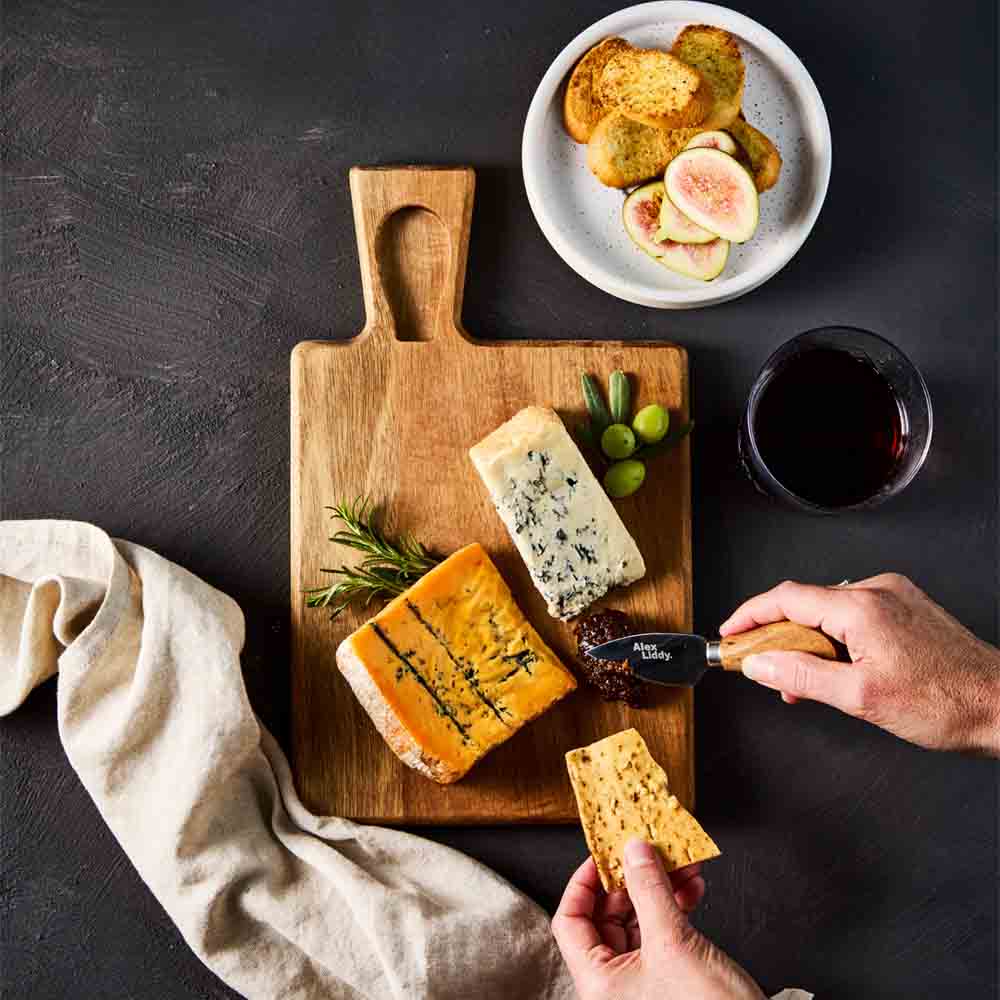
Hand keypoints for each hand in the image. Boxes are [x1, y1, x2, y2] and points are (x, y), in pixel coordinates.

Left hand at [552, 840, 765, 999]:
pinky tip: (693, 888)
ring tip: (682, 863)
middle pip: (606, 916)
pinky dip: (676, 906)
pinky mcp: (668, 978)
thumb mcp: (673, 942)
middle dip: (632, 879)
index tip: (603, 854)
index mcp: (598, 982)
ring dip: (660, 888)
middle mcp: (614, 983)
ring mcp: (641, 981)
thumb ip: (649, 890)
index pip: (570, 921)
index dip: (583, 883)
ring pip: (638, 920)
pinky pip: (662, 932)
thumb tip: (634, 851)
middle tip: (649, 850)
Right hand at [721, 573, 999, 753]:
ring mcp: (895, 596)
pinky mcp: (907, 607)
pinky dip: (835, 639)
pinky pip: (854, 615)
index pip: (786, 598)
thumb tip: (760, 665)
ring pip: (830, 611)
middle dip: (779, 638)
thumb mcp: (861, 698)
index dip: (750, 615)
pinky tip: (837, 670)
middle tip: (764, 670)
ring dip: (808, 643)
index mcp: (862, 608)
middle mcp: (877, 591)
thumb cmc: (945, 704)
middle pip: (806, 604)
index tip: (730, 634)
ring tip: (806, 683)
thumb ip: (802, 676)